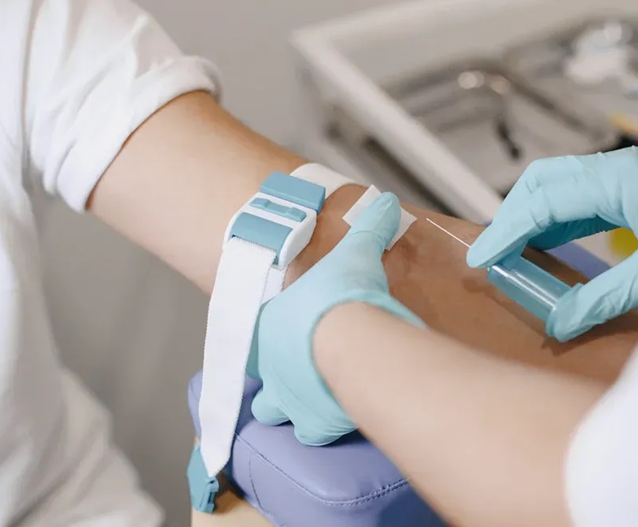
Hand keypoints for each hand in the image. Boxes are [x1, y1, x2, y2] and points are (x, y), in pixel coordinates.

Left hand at [251, 192, 422, 444]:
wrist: (351, 336)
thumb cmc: (340, 294)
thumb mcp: (355, 251)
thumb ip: (368, 227)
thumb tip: (384, 203)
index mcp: (267, 328)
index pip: (254, 337)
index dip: (270, 339)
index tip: (291, 335)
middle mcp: (269, 369)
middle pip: (260, 386)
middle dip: (278, 384)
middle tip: (304, 374)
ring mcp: (289, 400)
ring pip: (276, 415)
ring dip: (295, 409)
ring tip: (320, 400)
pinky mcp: (316, 424)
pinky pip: (315, 435)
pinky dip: (326, 427)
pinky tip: (345, 416)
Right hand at [467, 147, 637, 339]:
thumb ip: (603, 299)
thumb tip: (556, 324)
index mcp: (620, 178)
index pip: (544, 198)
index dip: (507, 230)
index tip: (481, 259)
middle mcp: (620, 170)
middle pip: (545, 181)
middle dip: (513, 216)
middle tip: (493, 256)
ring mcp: (631, 179)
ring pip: (562, 189)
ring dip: (534, 219)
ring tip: (512, 256)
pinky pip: (584, 202)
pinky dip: (558, 223)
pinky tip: (549, 249)